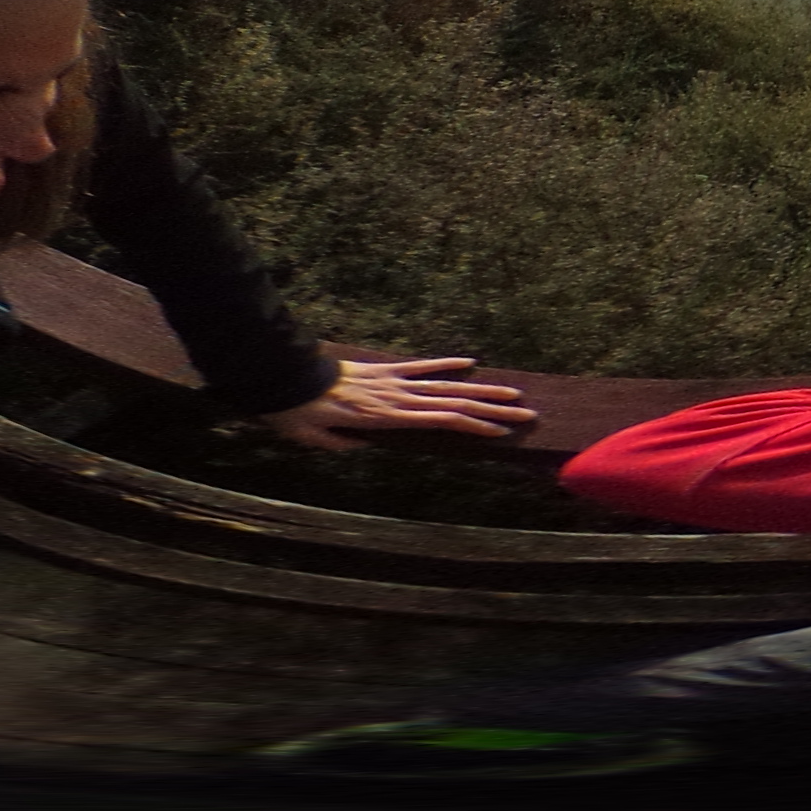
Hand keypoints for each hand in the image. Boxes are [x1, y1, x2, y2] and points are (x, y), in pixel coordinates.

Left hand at [260, 354, 537, 451]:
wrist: (286, 374)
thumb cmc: (298, 413)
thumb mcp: (315, 439)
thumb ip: (341, 445)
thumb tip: (360, 448)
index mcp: (387, 418)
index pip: (441, 421)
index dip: (474, 426)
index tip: (501, 433)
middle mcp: (398, 397)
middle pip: (454, 402)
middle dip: (492, 409)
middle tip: (525, 414)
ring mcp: (393, 380)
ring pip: (445, 385)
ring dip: (480, 389)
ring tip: (511, 393)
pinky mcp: (384, 369)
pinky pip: (420, 366)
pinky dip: (445, 364)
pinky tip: (469, 363)